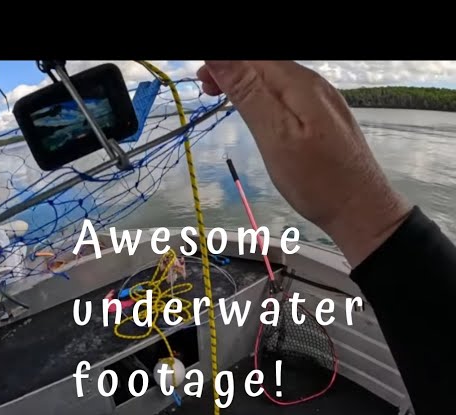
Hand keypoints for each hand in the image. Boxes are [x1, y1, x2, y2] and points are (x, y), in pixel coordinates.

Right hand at [197, 61, 410, 266]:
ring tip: (221, 97)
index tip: (202, 79)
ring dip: (245, 80)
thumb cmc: (316, 180)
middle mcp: (313, 84)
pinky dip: (262, 94)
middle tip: (206, 89)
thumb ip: (248, 94)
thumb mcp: (275, 136)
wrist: (361, 210)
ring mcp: (320, 100)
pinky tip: (253, 109)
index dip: (224, 62)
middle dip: (232, 68)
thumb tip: (220, 57)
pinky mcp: (321, 116)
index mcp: (300, 85)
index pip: (255, 58)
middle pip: (265, 63)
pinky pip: (285, 93)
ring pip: (274, 77)